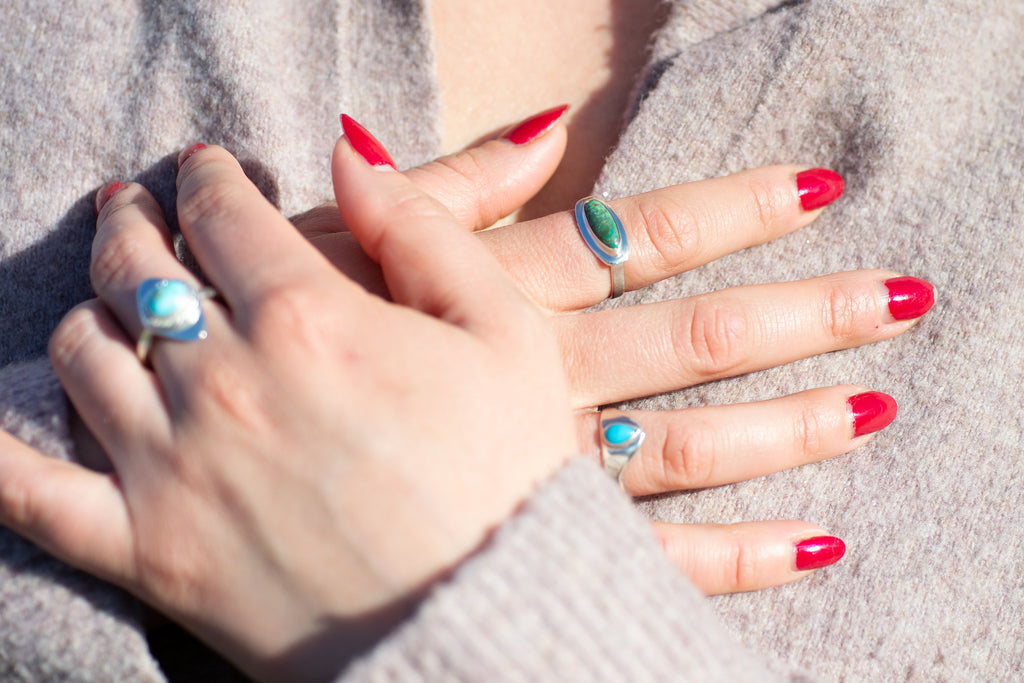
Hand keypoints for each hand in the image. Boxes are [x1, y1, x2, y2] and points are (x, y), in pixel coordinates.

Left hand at [0, 142, 575, 680]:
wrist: (491, 623)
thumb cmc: (510, 476)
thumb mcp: (505, 333)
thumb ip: (422, 230)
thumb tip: (350, 153)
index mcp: (311, 318)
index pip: (224, 212)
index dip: (209, 176)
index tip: (206, 168)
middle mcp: (225, 380)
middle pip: (139, 269)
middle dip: (132, 221)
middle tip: (130, 205)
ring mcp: (175, 467)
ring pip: (83, 355)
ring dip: (86, 306)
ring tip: (100, 297)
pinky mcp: (149, 552)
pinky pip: (29, 493)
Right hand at [291, 111, 933, 593]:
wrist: (236, 456)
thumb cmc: (292, 344)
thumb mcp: (353, 252)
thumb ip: (451, 191)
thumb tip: (542, 130)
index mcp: (506, 298)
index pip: (645, 238)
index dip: (737, 210)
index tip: (823, 191)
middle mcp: (544, 380)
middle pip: (698, 340)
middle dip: (804, 318)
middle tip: (903, 299)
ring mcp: (549, 471)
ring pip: (694, 448)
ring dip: (790, 429)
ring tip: (874, 410)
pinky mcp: (541, 548)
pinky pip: (653, 559)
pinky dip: (733, 558)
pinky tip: (814, 549)